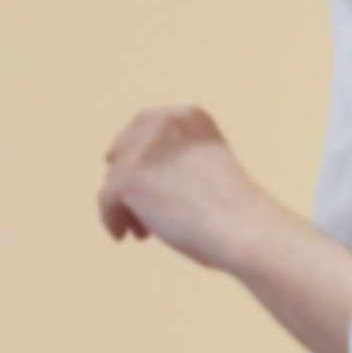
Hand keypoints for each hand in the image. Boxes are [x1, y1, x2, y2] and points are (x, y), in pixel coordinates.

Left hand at [97, 104, 279, 273]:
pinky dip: (112, 219)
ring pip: (115, 179)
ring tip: (142, 232)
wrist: (245, 229)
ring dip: (126, 206)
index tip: (128, 171)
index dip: (132, 149)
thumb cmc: (236, 212)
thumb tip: (130, 180)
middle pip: (123, 150)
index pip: (144, 123)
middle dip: (127, 179)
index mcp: (190, 116)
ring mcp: (144, 149)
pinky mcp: (129, 178)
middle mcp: (165, 123)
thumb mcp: (208, 169)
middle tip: (137, 212)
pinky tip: (124, 236)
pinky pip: (106, 200)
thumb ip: (176, 163)